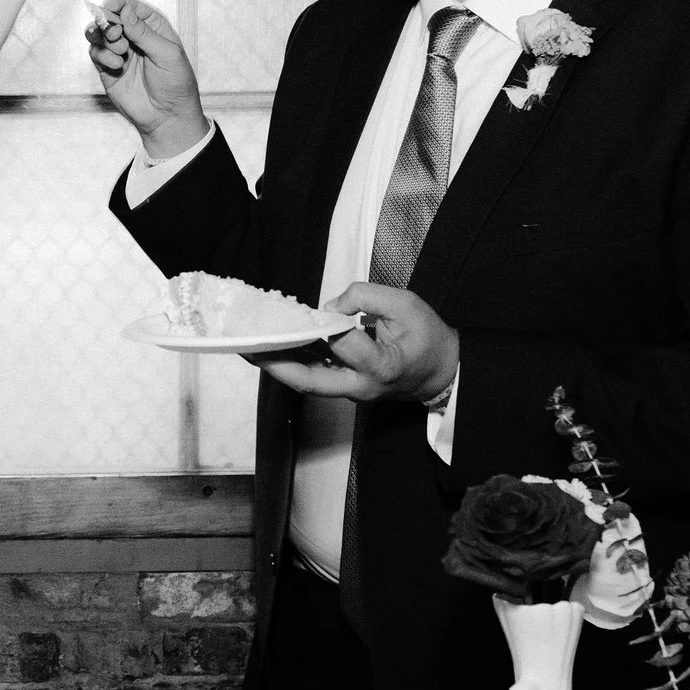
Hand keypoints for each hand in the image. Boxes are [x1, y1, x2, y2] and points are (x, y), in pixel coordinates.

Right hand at [85, 0, 206, 155]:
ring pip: (99, 33)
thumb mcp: (167, 54)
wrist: (167, 116)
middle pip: (112, 18)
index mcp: (153, 28)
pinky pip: (96, 53)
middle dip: (109, 22)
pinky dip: (102, 55)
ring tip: (118, 49)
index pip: (132, 8)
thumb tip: (125, 11)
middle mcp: (134, 37)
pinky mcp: (108, 69)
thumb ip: (144, 33)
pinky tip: (117, 65)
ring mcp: (120, 52)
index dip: (120, 4)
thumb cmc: (176, 84)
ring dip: (103, 36)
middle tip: (115, 34)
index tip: (110, 5)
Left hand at [249, 283, 458, 405]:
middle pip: (309, 381)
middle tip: (247, 347)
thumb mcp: (407, 304)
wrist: (443, 373)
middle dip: (275, 364)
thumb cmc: (428, 337)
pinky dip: (294, 362)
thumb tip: (329, 305)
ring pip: (306, 383)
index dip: (333, 320)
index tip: (333, 306)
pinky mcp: (346, 389)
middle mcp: (361, 387)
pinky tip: (275, 346)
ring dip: (277, 365)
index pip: (344, 343)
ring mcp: (351, 393)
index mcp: (381, 366)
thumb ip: (368, 296)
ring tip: (250, 346)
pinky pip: (315, 377)